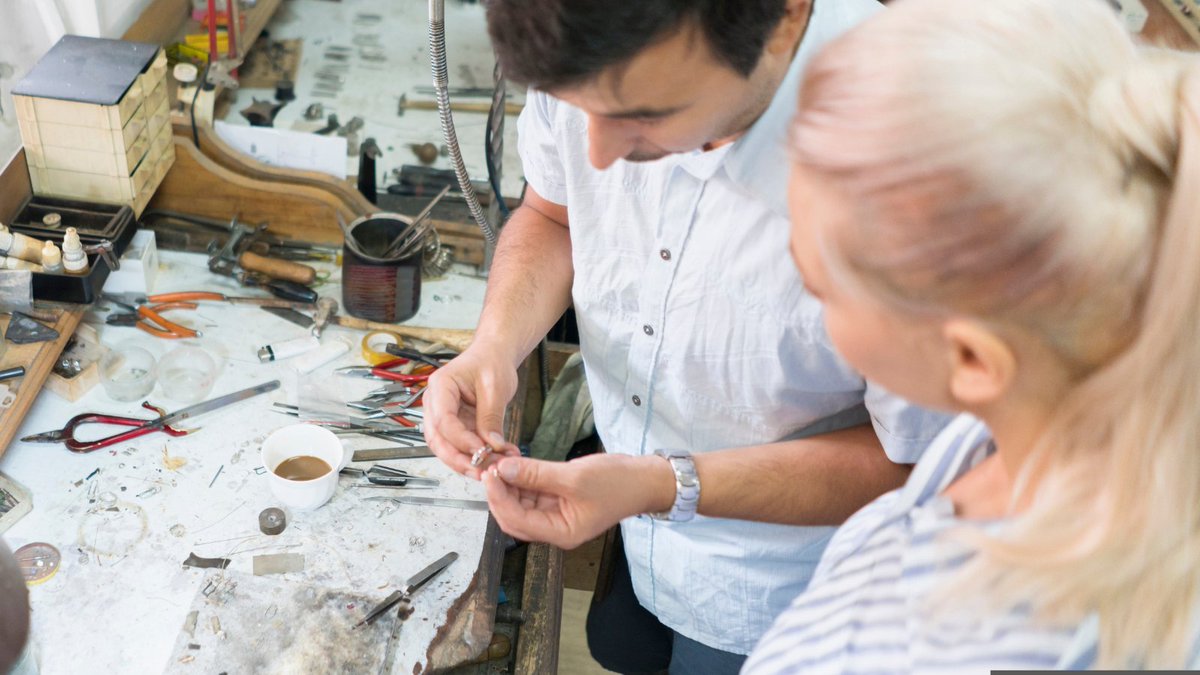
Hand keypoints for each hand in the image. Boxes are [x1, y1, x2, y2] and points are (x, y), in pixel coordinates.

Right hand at [423, 346, 520, 478]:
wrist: (494, 356)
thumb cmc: (491, 362)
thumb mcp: (495, 387)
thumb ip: (491, 417)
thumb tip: (492, 445)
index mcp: (441, 386)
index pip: (443, 420)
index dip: (460, 440)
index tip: (480, 451)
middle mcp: (436, 403)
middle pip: (438, 439)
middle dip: (458, 459)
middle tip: (481, 471)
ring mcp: (443, 416)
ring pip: (446, 448)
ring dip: (466, 462)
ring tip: (489, 469)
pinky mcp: (456, 426)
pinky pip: (460, 446)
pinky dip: (475, 457)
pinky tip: (493, 461)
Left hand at [481, 453, 675, 549]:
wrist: (645, 479)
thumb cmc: (618, 483)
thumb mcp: (575, 477)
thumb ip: (537, 474)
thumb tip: (503, 469)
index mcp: (561, 533)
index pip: (517, 521)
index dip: (499, 498)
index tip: (489, 474)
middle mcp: (556, 529)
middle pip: (514, 516)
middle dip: (499, 493)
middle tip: (489, 467)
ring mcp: (557, 515)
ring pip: (521, 503)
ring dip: (509, 484)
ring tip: (500, 461)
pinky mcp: (560, 500)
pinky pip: (533, 493)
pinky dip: (523, 479)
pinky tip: (516, 463)